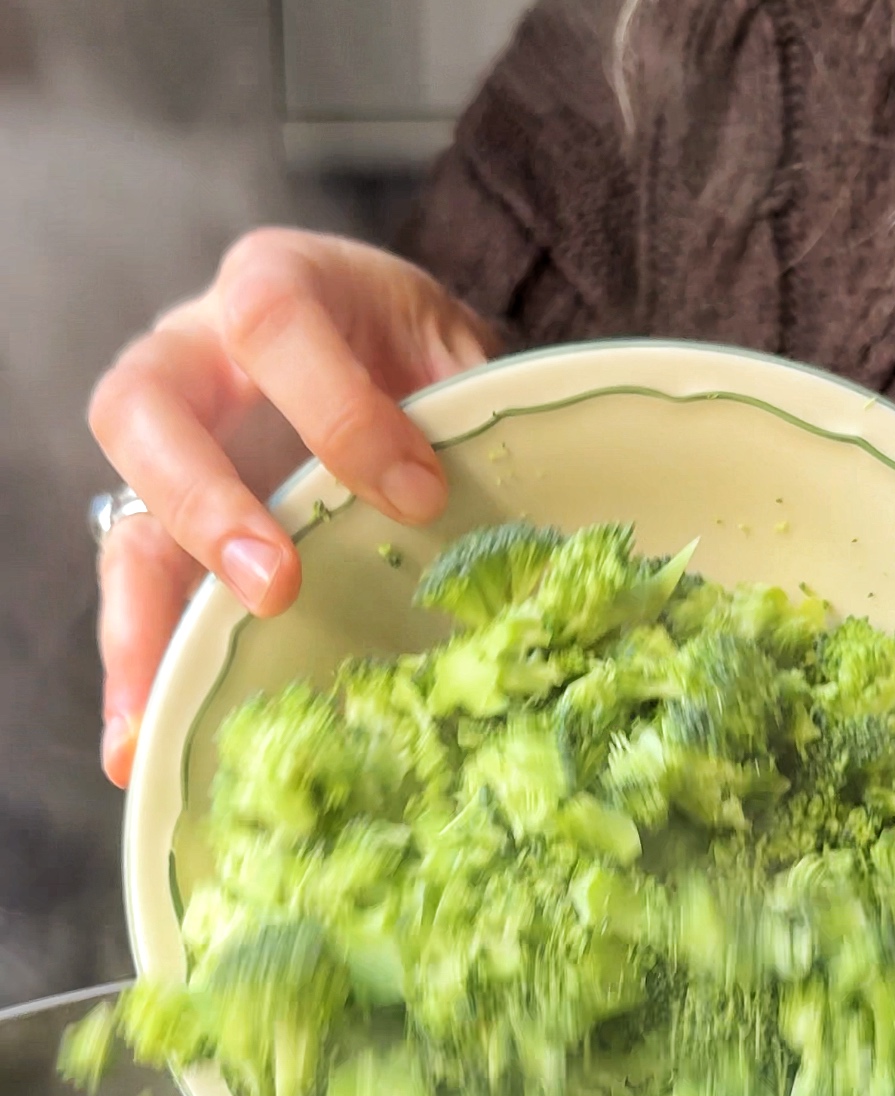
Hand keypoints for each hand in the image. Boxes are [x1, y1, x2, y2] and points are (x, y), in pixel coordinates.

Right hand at [90, 228, 495, 786]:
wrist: (393, 360)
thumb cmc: (422, 358)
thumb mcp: (457, 352)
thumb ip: (471, 406)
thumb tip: (503, 514)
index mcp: (277, 286)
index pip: (274, 317)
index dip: (337, 403)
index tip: (418, 492)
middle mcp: (193, 358)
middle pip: (148, 409)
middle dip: (207, 503)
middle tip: (275, 586)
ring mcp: (165, 452)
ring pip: (125, 517)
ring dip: (146, 618)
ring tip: (160, 710)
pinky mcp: (162, 532)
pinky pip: (133, 598)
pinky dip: (136, 674)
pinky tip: (137, 745)